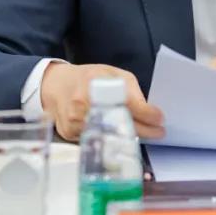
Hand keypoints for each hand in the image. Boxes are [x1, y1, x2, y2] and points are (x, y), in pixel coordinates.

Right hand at [40, 62, 164, 141]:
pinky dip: (111, 140)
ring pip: (110, 136)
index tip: (159, 119)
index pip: (128, 102)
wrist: (55, 86)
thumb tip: (148, 111)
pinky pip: (96, 141)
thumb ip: (130, 89)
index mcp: (97, 83)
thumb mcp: (112, 73)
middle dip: (145, 130)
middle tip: (158, 133)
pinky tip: (119, 136)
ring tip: (142, 134)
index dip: (147, 113)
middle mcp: (85, 103)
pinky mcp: (70, 134)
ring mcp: (76, 121)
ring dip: (129, 137)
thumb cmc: (88, 78)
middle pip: (121, 124)